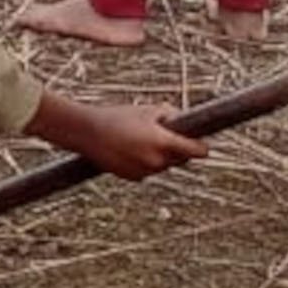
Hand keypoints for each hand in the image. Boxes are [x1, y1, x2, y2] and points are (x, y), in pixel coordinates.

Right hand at [49, 98, 205, 182]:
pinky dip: (144, 162)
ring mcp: (145, 171)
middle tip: (164, 135)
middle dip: (176, 149)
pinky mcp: (133, 177)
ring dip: (159, 156)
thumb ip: (169, 114)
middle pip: (180, 159)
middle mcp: (157, 160)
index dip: (200, 147)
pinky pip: (147, 170)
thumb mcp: (145, 110)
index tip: (202, 144)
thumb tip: (183, 119)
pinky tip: (129, 149)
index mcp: (163, 142)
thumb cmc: (116, 117)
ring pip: (163, 165)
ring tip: (141, 139)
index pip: (196, 151)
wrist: (85, 132)